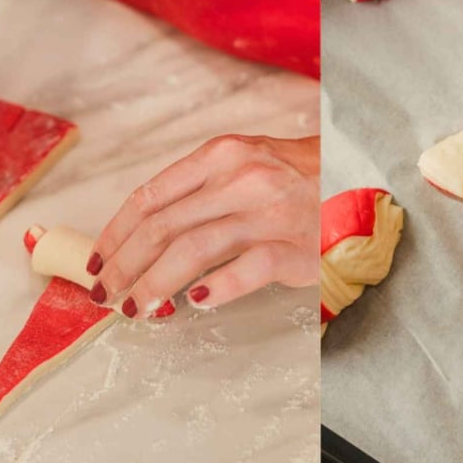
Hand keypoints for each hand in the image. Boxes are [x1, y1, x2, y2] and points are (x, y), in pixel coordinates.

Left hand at [87, 135, 319, 317]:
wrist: (366, 176)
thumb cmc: (301, 176)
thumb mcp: (247, 163)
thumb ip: (201, 188)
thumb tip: (145, 231)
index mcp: (222, 155)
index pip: (150, 196)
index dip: (115, 233)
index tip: (96, 260)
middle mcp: (241, 179)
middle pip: (161, 227)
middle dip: (124, 264)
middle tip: (105, 294)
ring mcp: (269, 213)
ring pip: (193, 250)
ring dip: (154, 283)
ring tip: (136, 307)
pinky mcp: (297, 248)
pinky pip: (248, 270)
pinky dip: (217, 287)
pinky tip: (196, 302)